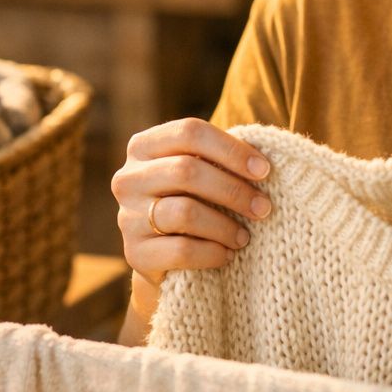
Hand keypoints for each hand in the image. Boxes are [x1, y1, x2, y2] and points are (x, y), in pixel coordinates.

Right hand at [111, 118, 270, 288]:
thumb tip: (263, 160)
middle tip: (263, 207)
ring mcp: (127, 217)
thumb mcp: (203, 173)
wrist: (165, 259)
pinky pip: (181, 250)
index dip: (231, 149)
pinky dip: (213, 253)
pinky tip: (227, 255)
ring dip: (225, 226)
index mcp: (144, 146)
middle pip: (186, 171)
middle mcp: (128, 178)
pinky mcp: (135, 254)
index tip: (264, 170)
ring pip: (184, 212)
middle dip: (233, 190)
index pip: (189, 132)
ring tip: (245, 236)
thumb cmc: (195, 202)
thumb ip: (222, 159)